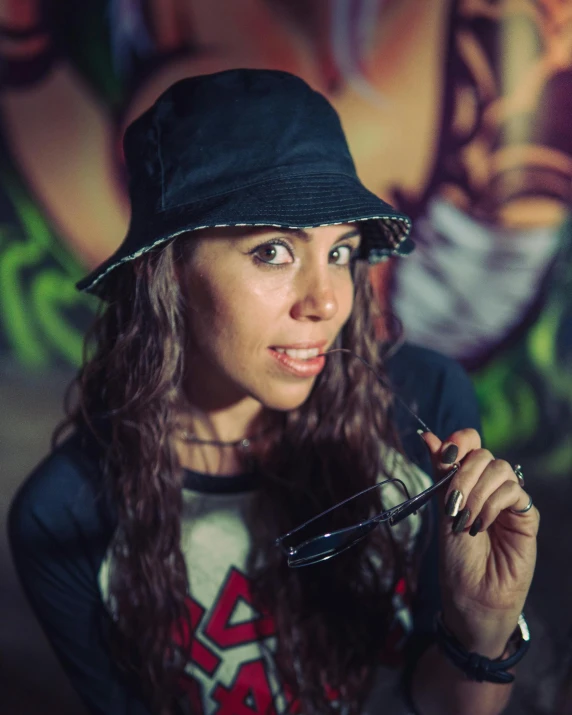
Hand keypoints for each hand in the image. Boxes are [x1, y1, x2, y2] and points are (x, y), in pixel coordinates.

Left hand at [420, 429, 538, 657]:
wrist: (471, 596)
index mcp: (468, 481)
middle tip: (452, 503)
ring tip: (465, 519)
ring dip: (477, 491)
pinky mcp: (526, 517)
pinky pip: (514, 492)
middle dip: (462, 474)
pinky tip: (480, 525)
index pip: (471, 442)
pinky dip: (492, 504)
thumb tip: (427, 436)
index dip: (460, 441)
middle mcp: (489, 487)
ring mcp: (509, 501)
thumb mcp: (442, 510)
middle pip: (483, 454)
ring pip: (500, 469)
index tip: (445, 455)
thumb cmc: (456, 558)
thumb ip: (441, 472)